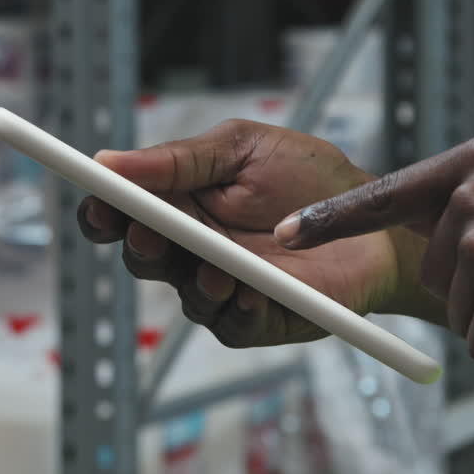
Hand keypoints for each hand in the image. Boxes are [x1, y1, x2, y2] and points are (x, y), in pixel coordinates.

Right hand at [77, 120, 426, 347]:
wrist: (377, 218)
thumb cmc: (311, 178)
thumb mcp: (243, 149)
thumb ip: (180, 159)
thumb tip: (108, 159)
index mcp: (181, 203)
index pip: (123, 213)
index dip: (102, 211)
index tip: (96, 202)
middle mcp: (193, 249)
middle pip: (143, 257)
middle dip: (140, 245)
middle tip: (148, 231)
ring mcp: (223, 288)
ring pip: (186, 295)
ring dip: (194, 280)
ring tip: (215, 266)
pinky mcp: (258, 320)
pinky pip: (234, 324)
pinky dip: (238, 309)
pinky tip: (250, 292)